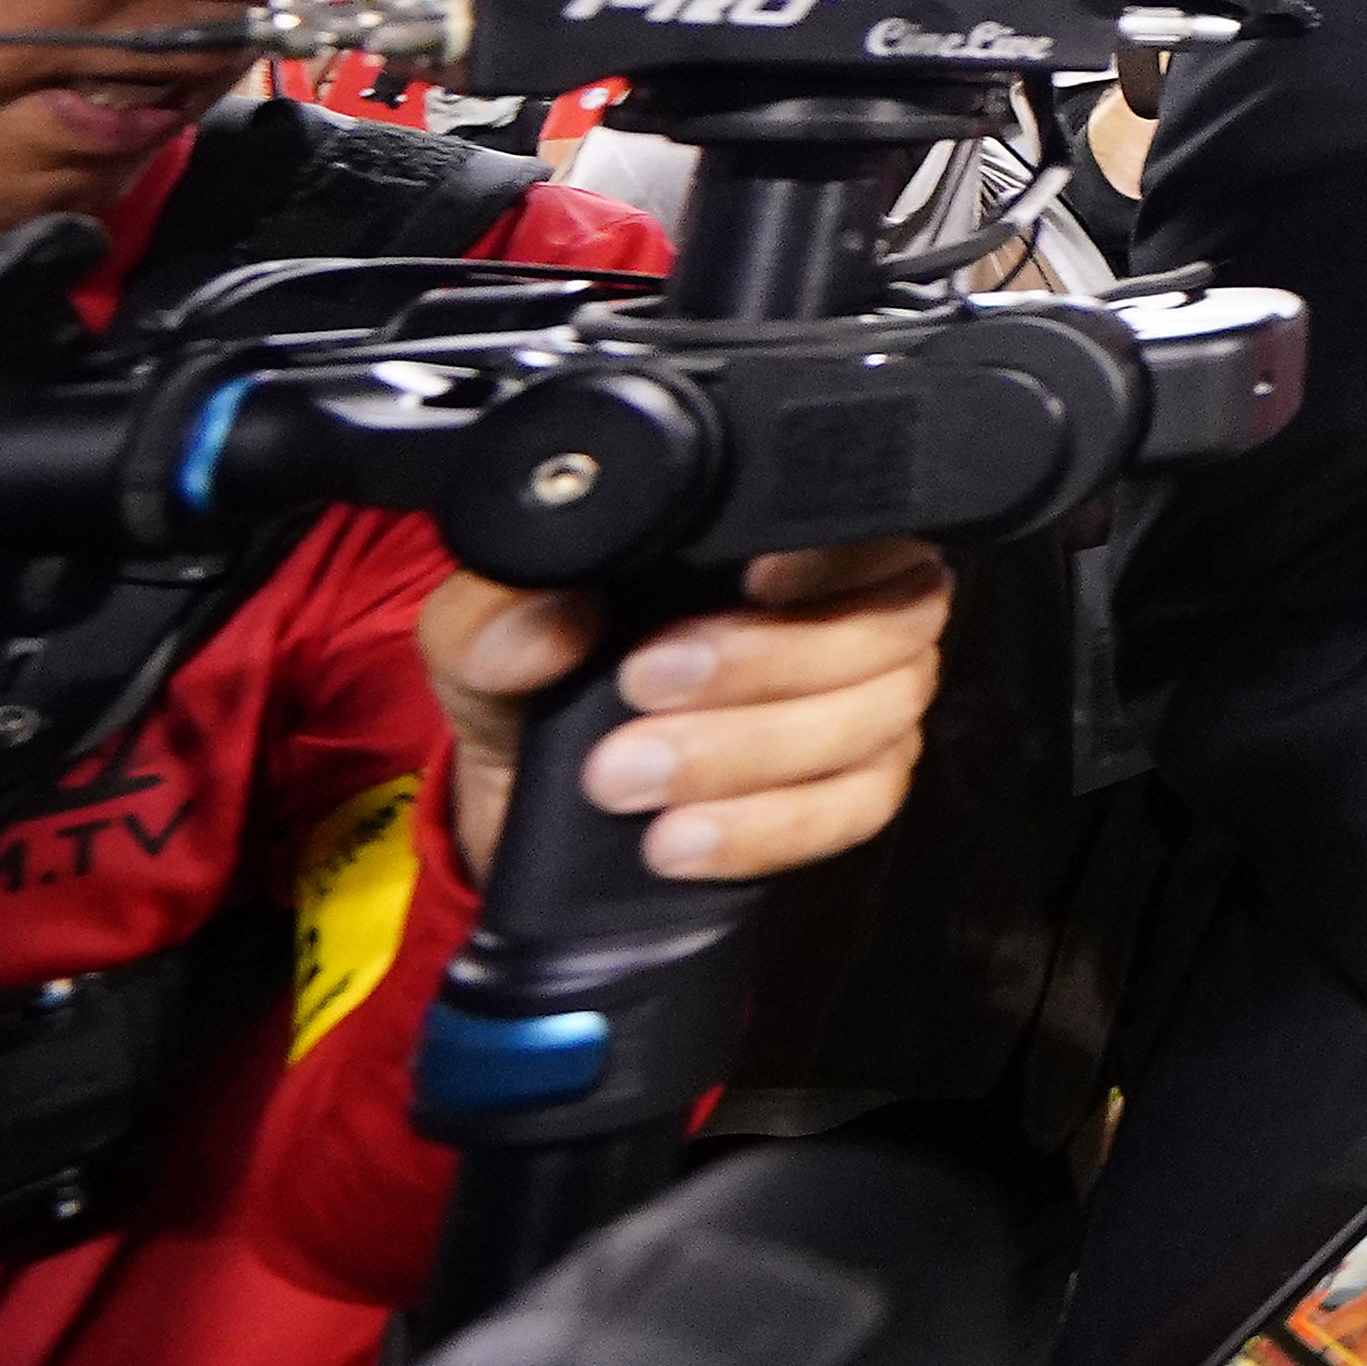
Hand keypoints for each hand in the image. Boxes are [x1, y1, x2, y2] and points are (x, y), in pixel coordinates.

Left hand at [420, 540, 950, 885]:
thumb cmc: (532, 683)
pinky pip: (857, 809)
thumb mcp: (481, 634)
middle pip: (885, 626)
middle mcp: (848, 609)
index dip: (833, 553)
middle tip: (640, 690)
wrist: (530, 804)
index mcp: (776, 537)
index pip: (866, 525)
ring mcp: (867, 703)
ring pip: (874, 720)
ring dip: (749, 755)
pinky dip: (767, 829)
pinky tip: (681, 840)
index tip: (754, 579)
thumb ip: (496, 614)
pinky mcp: (856, 790)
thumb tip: (550, 621)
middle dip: (763, 665)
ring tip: (628, 781)